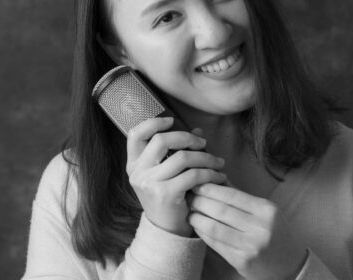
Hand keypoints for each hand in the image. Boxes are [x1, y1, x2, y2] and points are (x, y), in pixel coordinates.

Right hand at [126, 117, 226, 235]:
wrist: (166, 231)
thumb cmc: (168, 197)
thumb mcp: (167, 173)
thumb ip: (178, 151)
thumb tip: (199, 131)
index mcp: (134, 164)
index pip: (135, 134)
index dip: (153, 123)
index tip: (171, 121)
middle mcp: (138, 172)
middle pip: (161, 140)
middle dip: (187, 138)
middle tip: (204, 144)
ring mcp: (149, 183)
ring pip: (182, 157)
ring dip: (206, 157)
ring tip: (218, 162)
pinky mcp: (165, 194)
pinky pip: (192, 175)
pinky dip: (210, 173)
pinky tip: (218, 176)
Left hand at [188, 183, 307, 279]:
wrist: (290, 264)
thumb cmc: (275, 232)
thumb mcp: (264, 211)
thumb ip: (241, 196)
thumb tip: (216, 178)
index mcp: (266, 210)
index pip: (231, 195)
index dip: (210, 188)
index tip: (196, 182)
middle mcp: (260, 228)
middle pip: (221, 210)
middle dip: (200, 201)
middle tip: (188, 195)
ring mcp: (250, 246)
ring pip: (215, 228)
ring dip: (197, 218)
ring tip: (190, 210)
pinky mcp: (241, 261)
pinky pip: (216, 244)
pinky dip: (203, 233)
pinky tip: (197, 226)